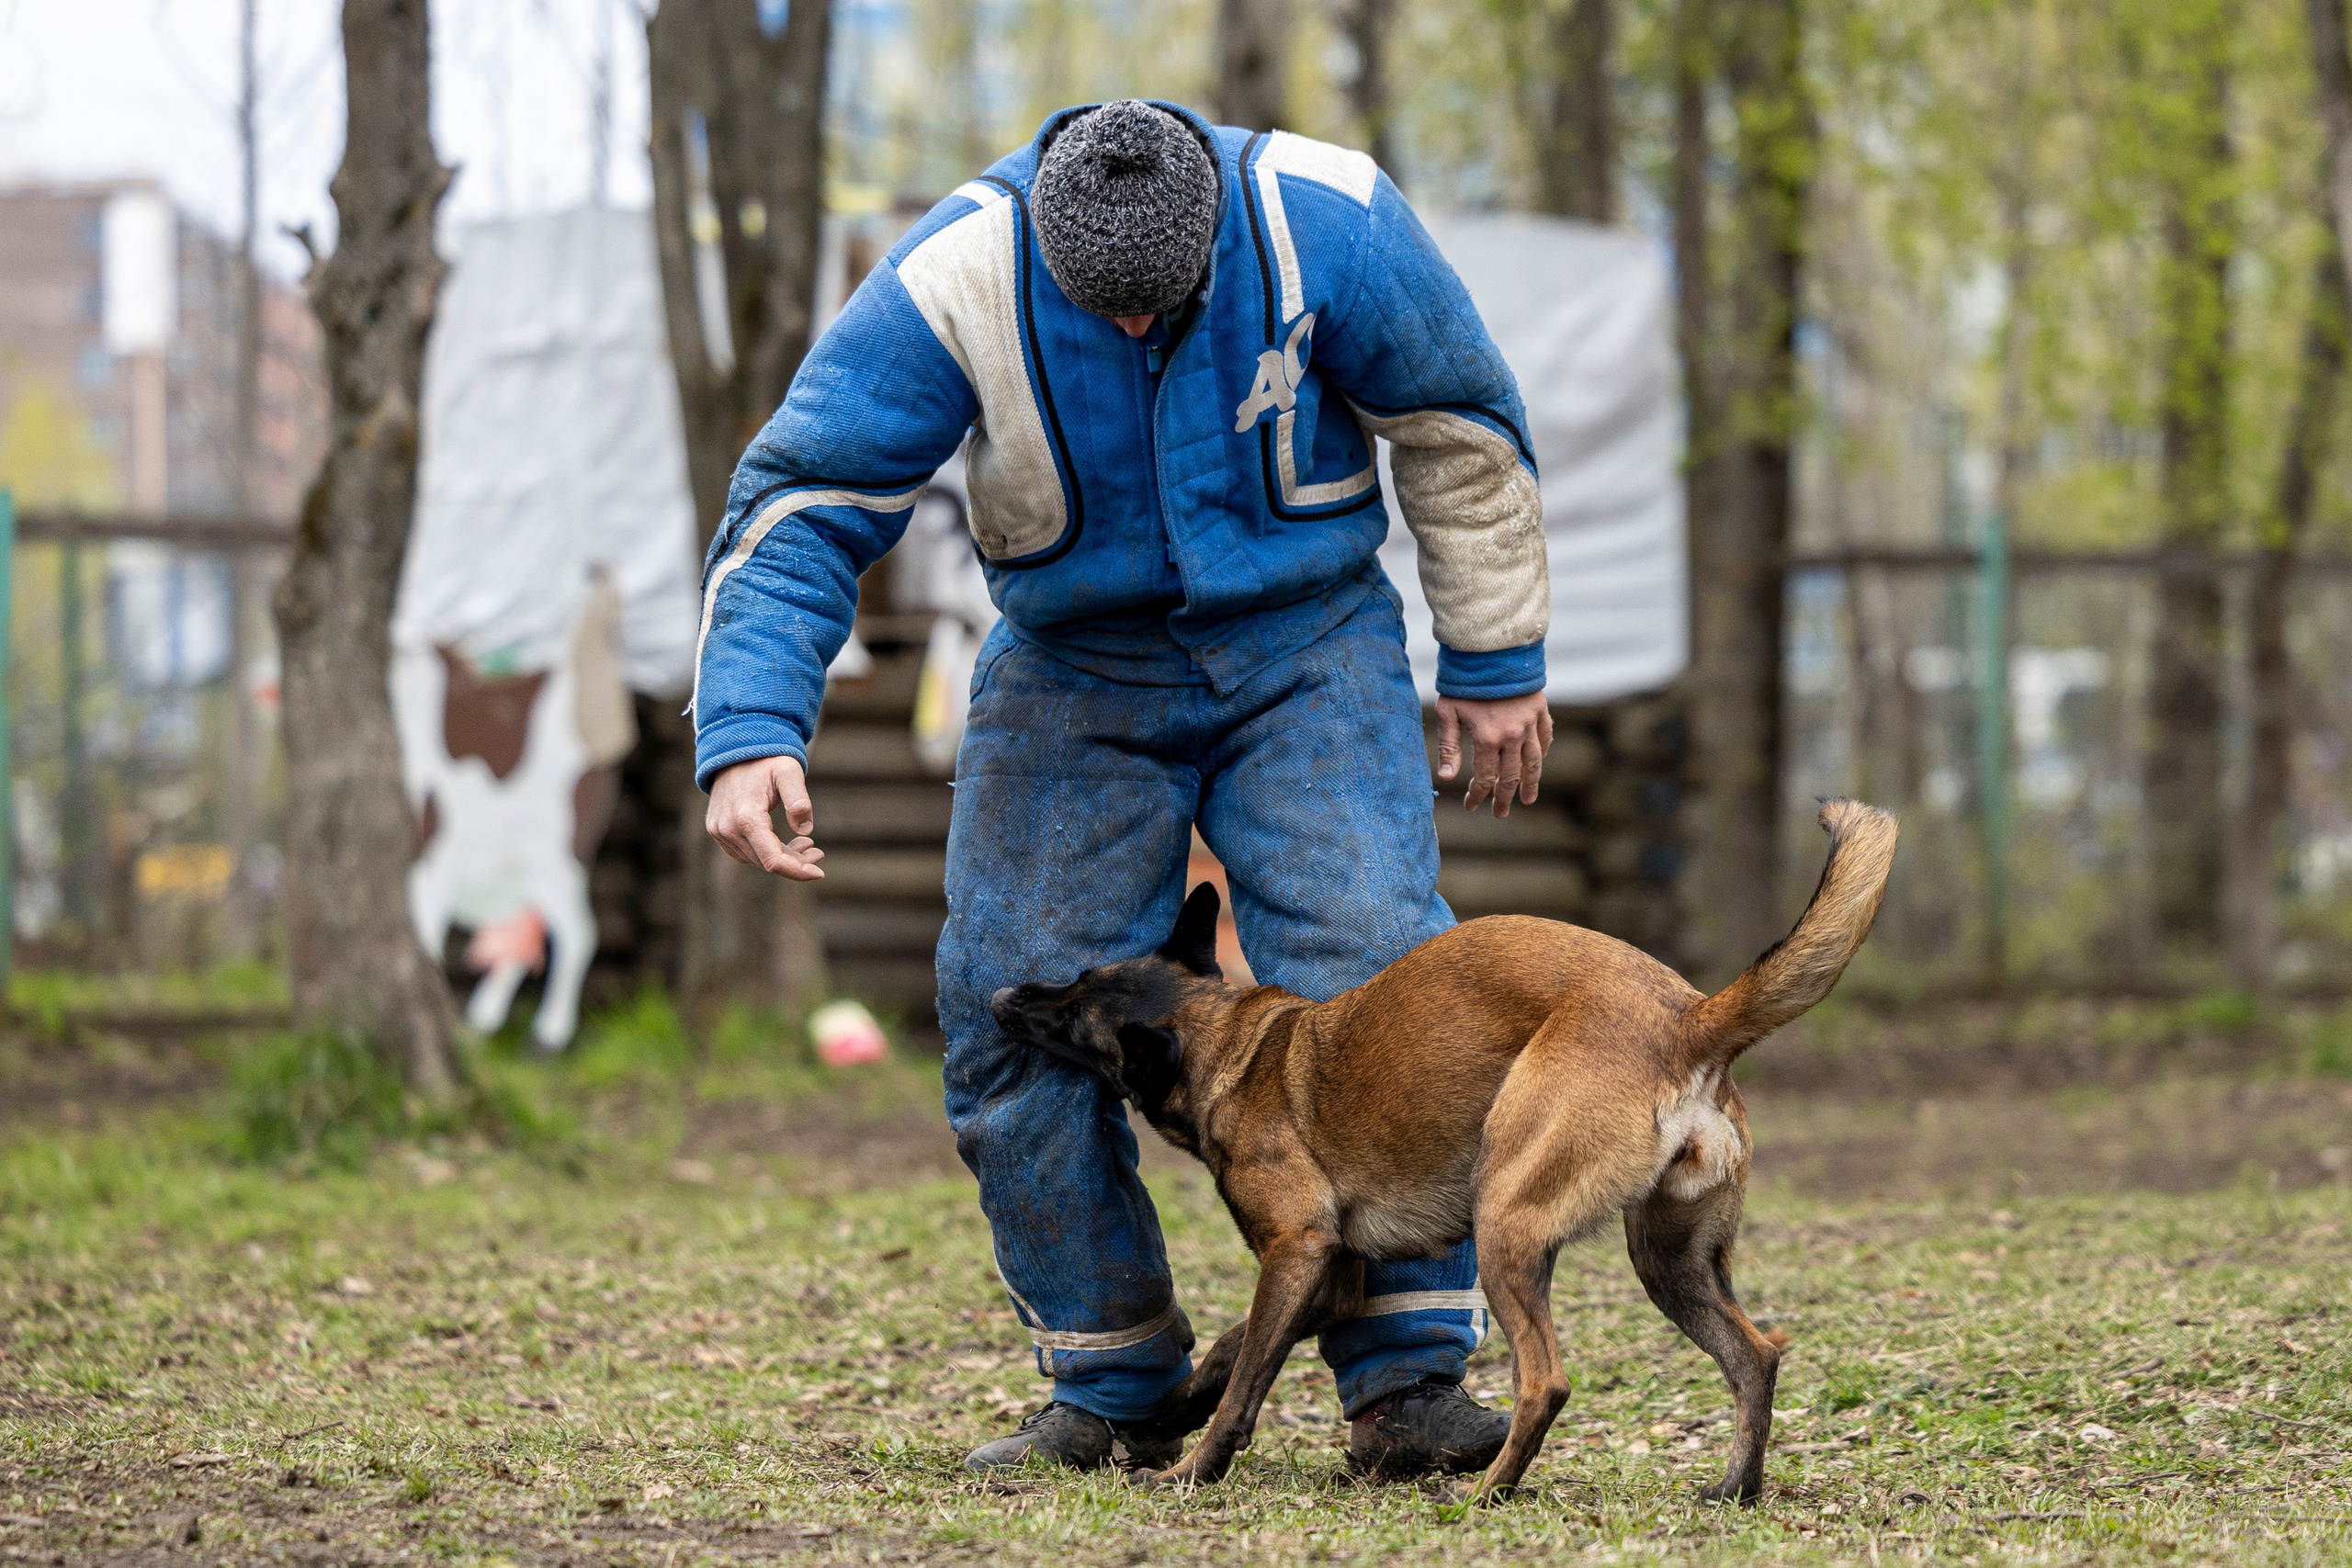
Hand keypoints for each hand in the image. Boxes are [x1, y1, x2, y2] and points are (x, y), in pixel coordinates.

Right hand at [706, 755, 824, 880]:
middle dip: (795, 864)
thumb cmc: (766, 760)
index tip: (820, 873)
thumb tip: (805, 831)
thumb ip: (799, 800)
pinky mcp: (717, 831)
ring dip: (783, 858)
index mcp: (747, 817)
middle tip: (818, 853)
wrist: (734, 750)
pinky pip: (745, 852)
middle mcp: (728, 828)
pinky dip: (766, 852)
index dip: (798, 871)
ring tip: (805, 844)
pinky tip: (784, 842)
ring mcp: (719, 831)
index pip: (773, 860)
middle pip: (766, 862)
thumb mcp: (789, 772)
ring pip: (756, 859)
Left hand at [1434, 692, 1552, 818]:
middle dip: (1503, 798)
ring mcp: (1529, 723)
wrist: (1492, 650)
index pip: (1485, 778)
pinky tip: (1538, 763)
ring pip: (1533, 762)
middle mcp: (1512, 735)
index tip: (1471, 806)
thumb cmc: (1464, 682)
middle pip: (1510, 777)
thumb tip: (1446, 779)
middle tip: (1500, 814)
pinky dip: (1541, 753)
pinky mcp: (1540, 710)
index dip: (1477, 795)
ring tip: (1528, 800)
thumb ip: (1448, 747)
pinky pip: (1544, 738)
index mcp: (1487, 738)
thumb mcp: (1448, 712)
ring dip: (1530, 783)